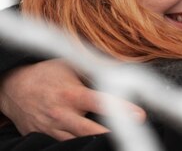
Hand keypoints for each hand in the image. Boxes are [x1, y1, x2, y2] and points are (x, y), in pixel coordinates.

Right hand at [0, 59, 144, 139]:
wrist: (15, 89)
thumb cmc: (48, 73)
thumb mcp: (70, 64)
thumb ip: (94, 68)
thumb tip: (121, 67)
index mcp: (71, 93)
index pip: (100, 102)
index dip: (120, 109)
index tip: (140, 115)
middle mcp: (63, 114)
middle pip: (91, 131)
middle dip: (113, 133)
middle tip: (133, 132)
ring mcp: (54, 130)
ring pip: (79, 142)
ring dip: (98, 141)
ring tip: (118, 138)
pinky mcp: (46, 139)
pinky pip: (67, 145)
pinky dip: (80, 143)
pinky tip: (95, 141)